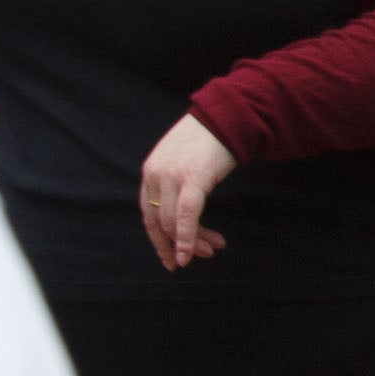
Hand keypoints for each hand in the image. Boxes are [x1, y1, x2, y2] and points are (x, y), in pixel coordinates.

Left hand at [139, 114, 239, 269]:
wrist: (226, 117)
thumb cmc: (208, 139)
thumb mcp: (179, 160)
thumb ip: (172, 182)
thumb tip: (176, 212)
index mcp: (150, 171)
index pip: (148, 214)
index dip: (158, 240)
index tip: (170, 258)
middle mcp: (155, 175)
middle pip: (159, 222)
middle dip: (177, 245)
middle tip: (193, 258)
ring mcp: (172, 176)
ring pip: (172, 222)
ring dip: (191, 242)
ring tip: (210, 250)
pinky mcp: (192, 178)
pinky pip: (186, 215)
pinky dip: (188, 237)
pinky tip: (193, 252)